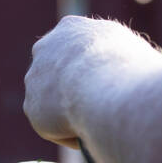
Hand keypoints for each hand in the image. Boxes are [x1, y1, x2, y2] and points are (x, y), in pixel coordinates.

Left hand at [23, 16, 153, 148]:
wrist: (103, 87)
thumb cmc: (129, 67)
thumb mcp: (131, 50)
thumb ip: (118, 59)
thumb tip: (129, 77)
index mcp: (71, 28)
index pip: (76, 48)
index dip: (91, 67)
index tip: (103, 82)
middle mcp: (45, 49)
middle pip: (57, 72)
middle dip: (71, 89)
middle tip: (95, 106)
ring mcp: (34, 78)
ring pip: (52, 101)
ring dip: (68, 113)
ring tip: (95, 124)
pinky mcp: (30, 107)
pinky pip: (52, 126)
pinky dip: (68, 133)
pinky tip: (87, 134)